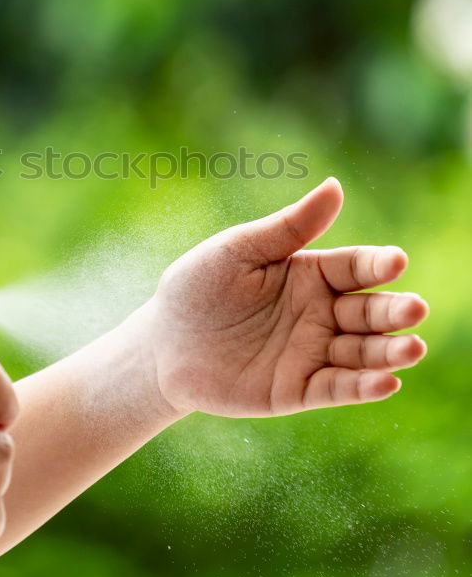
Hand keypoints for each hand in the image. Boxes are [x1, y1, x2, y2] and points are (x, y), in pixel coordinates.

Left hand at [145, 178, 428, 417]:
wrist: (161, 345)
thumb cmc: (198, 288)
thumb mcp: (239, 250)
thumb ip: (288, 227)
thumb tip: (335, 186)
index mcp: (310, 273)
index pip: (355, 268)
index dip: (377, 264)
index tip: (397, 261)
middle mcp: (320, 313)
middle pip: (369, 312)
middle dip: (394, 311)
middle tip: (415, 308)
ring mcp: (312, 353)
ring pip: (362, 353)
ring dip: (389, 352)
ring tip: (412, 348)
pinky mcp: (298, 390)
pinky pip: (336, 389)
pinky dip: (362, 387)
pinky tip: (386, 383)